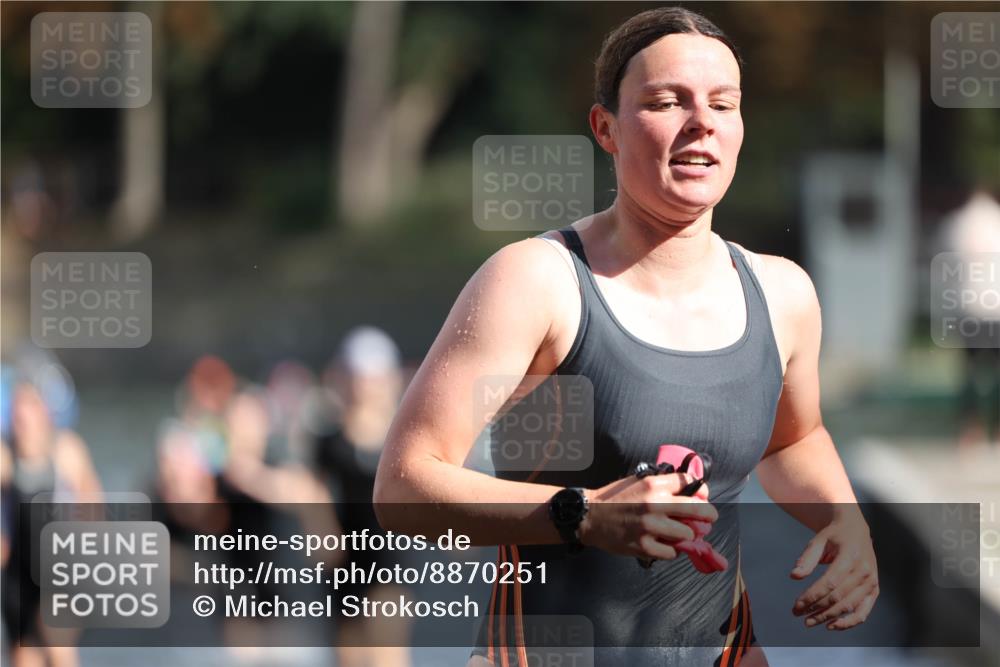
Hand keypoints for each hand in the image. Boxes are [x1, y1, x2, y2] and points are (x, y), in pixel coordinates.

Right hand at [578, 472, 717, 560]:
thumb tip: (687, 490)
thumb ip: (661, 485)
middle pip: (698, 509)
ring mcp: (650, 526)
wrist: (590, 517)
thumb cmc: (614, 498)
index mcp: (653, 485)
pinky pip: (672, 553)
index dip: (702, 490)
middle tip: (709, 519)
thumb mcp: (637, 482)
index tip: (703, 497)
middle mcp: (654, 504)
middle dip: (708, 515)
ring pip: (688, 534)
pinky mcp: (644, 546)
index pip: (689, 483)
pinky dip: (671, 550)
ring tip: (679, 534)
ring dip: (686, 536)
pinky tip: (663, 544)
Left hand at [791, 511, 878, 629]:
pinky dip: (849, 622)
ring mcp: (871, 582)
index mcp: (851, 556)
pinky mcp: (874, 590)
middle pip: (838, 597)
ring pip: (849, 606)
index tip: (797, 605)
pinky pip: (863, 611)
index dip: (812, 596)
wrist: (856, 530)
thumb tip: (795, 576)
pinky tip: (832, 626)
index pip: (830, 582)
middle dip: (816, 609)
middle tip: (797, 614)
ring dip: (828, 617)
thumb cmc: (834, 536)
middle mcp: (864, 571)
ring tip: (809, 622)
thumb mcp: (819, 541)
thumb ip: (807, 558)